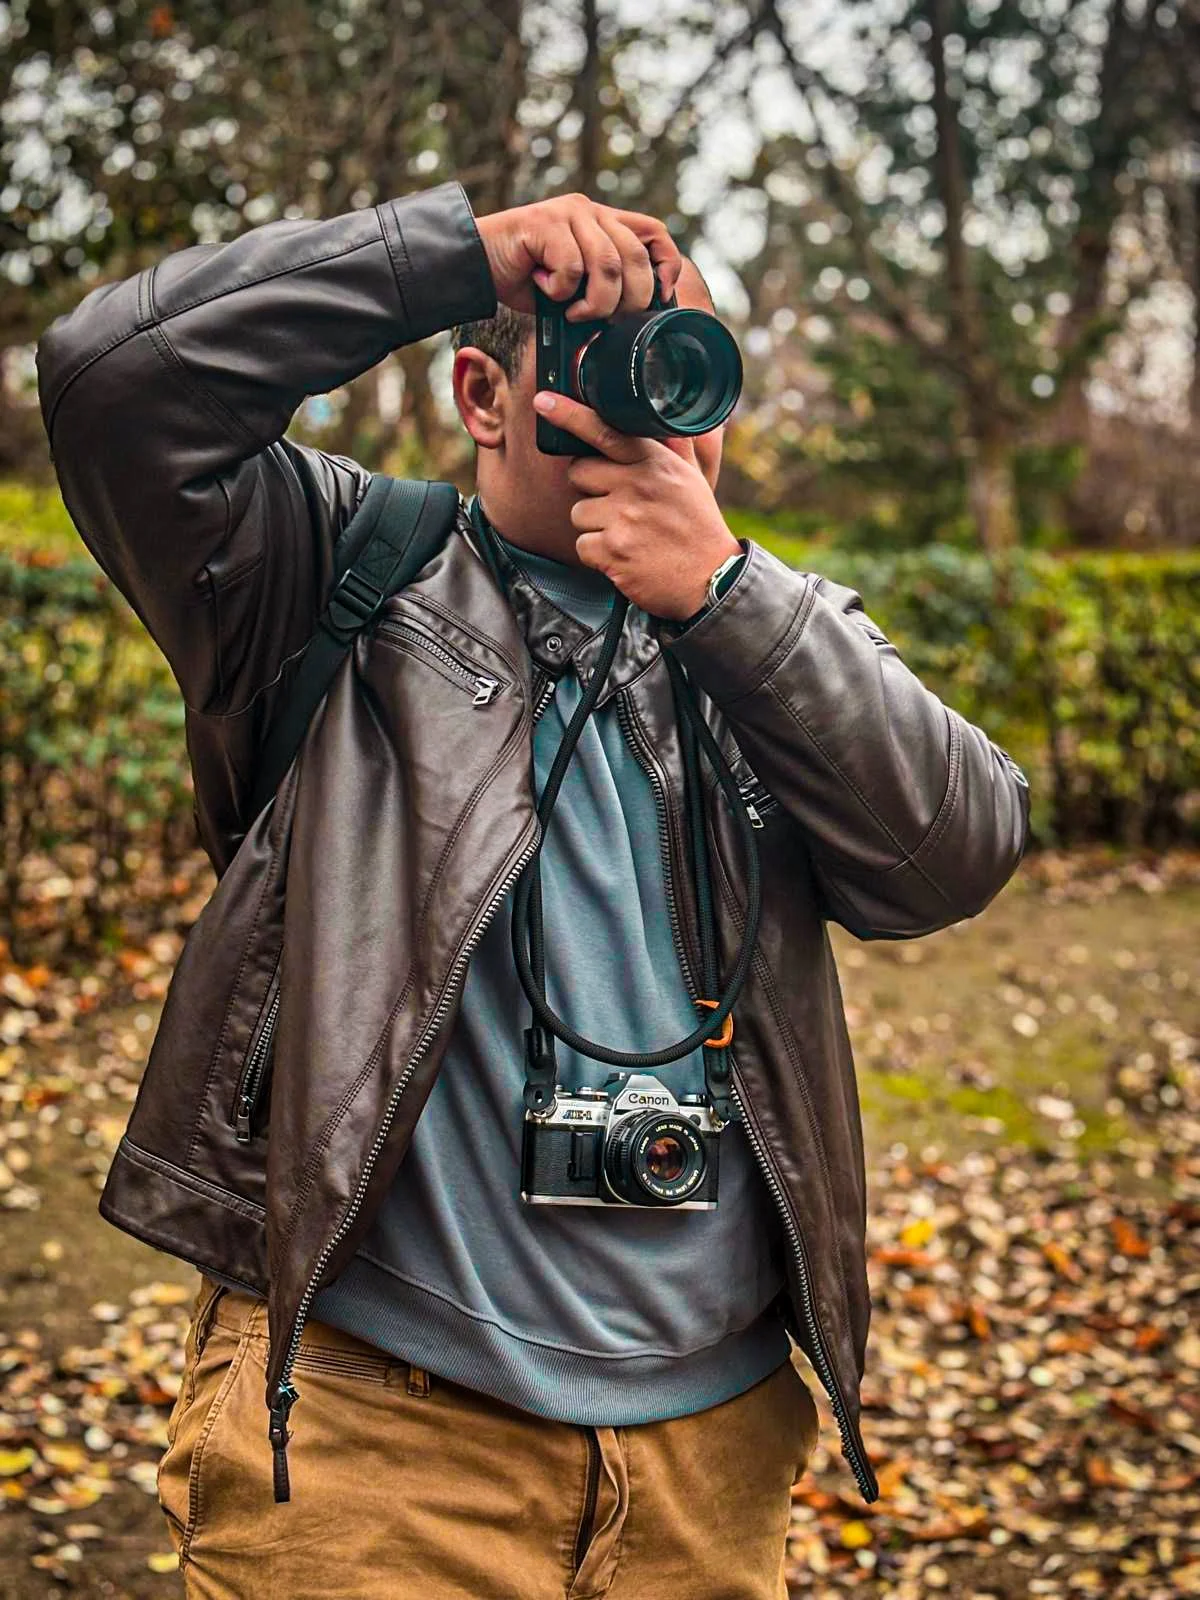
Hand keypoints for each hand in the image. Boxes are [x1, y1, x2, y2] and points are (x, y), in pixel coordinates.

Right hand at [475, 194, 681, 322]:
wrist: (475, 266)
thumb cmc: (525, 280)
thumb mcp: (575, 288)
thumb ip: (605, 288)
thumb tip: (636, 317)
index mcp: (604, 222)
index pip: (654, 233)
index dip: (666, 264)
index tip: (661, 296)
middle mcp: (590, 211)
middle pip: (636, 258)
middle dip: (627, 301)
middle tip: (603, 319)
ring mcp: (568, 213)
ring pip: (608, 266)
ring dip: (594, 302)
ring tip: (572, 311)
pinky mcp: (545, 222)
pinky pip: (572, 267)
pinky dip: (560, 290)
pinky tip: (543, 287)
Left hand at [532, 391, 741, 621]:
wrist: (711, 580)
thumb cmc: (698, 527)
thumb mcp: (693, 479)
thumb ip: (674, 448)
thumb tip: (666, 417)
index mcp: (655, 463)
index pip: (605, 431)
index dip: (570, 415)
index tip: (544, 401)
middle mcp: (638, 485)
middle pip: (579, 473)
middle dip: (590, 490)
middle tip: (618, 506)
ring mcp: (624, 518)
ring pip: (578, 513)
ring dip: (594, 527)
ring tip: (626, 535)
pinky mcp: (613, 551)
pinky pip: (582, 546)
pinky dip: (597, 555)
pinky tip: (622, 556)